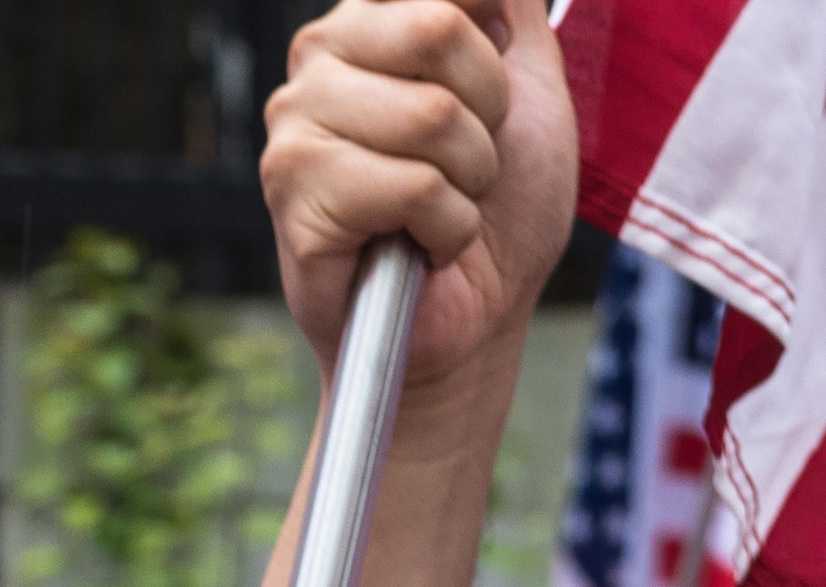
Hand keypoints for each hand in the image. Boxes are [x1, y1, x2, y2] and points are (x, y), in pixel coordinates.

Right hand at [261, 0, 576, 394]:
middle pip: (440, 31)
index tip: (489, 102)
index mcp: (372, 17)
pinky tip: (418, 245)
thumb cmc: (500, 206)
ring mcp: (296, 124)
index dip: (494, 47)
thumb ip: (511, 5)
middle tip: (467, 162)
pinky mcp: (294, 194)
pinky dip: (446, 228)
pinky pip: (412, 187)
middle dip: (487, 113)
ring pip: (430, 116)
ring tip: (442, 207)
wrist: (476, 316)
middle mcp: (320, 56)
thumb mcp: (531, 81)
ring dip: (468, 179)